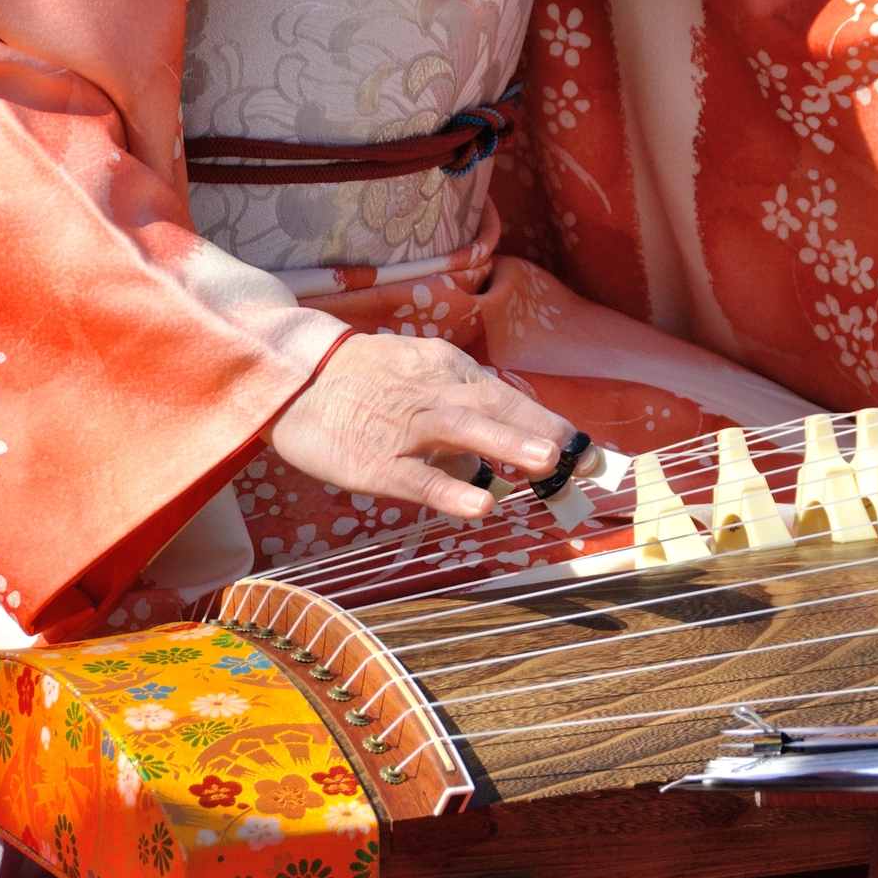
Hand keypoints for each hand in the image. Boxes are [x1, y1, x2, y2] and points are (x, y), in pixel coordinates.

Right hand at [264, 334, 574, 518]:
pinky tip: (480, 506)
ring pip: (461, 430)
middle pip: (495, 406)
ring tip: (549, 461)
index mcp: (446, 371)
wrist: (290, 377)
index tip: (588, 450)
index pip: (507, 396)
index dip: (549, 423)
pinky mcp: (373, 460)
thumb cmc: (360, 384)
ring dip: (507, 443)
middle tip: (587, 457)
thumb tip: (495, 459)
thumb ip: (459, 413)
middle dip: (543, 431)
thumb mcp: (417, 381)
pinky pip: (416, 477)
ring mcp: (402, 425)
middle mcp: (431, 392)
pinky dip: (450, 489)